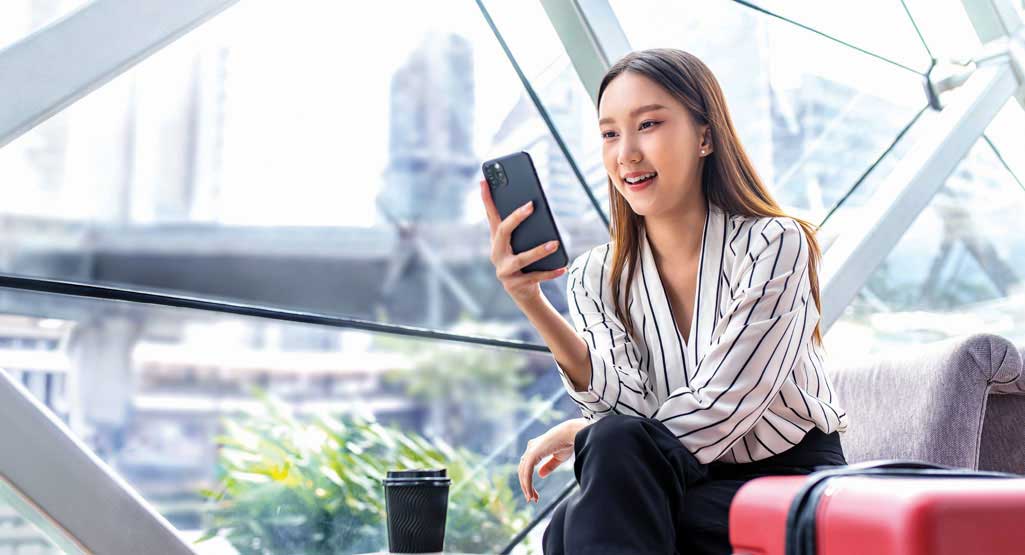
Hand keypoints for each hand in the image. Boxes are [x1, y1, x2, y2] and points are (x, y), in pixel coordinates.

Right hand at [480, 178, 566, 304]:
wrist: (523, 293)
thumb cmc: (525, 263)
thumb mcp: (523, 244)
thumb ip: (526, 229)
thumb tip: (538, 207)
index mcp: (497, 240)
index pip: (490, 216)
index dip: (486, 198)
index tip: (484, 180)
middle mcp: (496, 254)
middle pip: (503, 232)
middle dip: (516, 218)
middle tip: (531, 205)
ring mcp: (504, 270)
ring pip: (521, 259)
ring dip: (538, 251)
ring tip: (555, 244)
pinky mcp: (515, 285)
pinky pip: (535, 276)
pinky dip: (550, 272)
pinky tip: (563, 267)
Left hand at [517, 418, 589, 503]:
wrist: (572, 434)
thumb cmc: (568, 442)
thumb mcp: (558, 458)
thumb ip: (549, 466)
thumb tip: (540, 475)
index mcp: (535, 447)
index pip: (527, 467)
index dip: (528, 480)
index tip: (534, 493)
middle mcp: (530, 448)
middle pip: (522, 471)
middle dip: (526, 486)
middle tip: (532, 499)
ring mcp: (530, 450)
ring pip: (523, 473)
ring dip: (526, 487)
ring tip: (532, 499)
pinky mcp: (533, 454)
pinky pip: (527, 472)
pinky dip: (528, 484)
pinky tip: (531, 493)